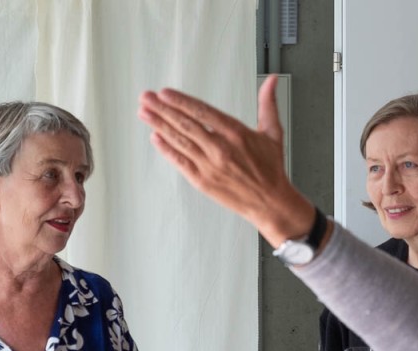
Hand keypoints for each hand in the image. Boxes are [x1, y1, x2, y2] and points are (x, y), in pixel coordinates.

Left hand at [138, 75, 313, 246]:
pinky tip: (155, 138)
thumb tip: (272, 81)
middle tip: (146, 98)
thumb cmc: (271, 169)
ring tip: (144, 113)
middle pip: (185, 124)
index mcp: (236, 133)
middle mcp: (220, 149)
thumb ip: (267, 103)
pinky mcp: (203, 181)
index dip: (180, 101)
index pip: (202, 112)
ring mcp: (209, 166)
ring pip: (179, 141)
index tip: (165, 93)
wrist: (270, 202)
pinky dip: (166, 149)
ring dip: (159, 125)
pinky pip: (180, 162)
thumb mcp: (273, 132)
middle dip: (162, 109)